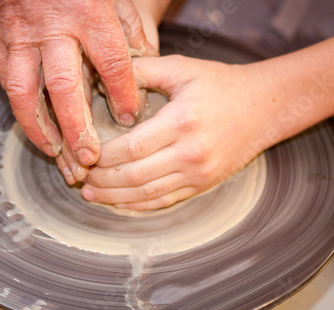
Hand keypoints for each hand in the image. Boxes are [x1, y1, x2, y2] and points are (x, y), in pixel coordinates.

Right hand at [0, 0, 156, 169]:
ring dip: (40, 128)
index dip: (123, 95)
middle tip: (89, 157)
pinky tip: (35, 126)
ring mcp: (22, 36)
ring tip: (55, 152)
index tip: (129, 117)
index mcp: (88, 13)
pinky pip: (7, 81)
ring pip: (25, 92)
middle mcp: (52, 28)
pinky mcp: (2, 40)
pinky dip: (21, 108)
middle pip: (65, 87)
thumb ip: (129, 29)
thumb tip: (145, 66)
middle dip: (77, 127)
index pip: (111, 63)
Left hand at [82, 55, 282, 209]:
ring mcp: (197, 174)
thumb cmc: (221, 85)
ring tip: (91, 194)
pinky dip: (138, 206)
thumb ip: (145, 70)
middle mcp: (190, 154)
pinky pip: (165, 202)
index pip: (131, 148)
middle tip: (81, 178)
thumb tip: (105, 77)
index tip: (85, 155)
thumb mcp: (183, 68)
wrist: (264, 108)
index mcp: (181, 123)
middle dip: (102, 181)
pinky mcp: (202, 185)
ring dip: (114, 198)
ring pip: (147, 195)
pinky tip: (119, 204)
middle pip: (134, 176)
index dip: (103, 157)